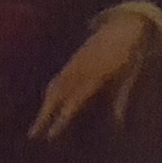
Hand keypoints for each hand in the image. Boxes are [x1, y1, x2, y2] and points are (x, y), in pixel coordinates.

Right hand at [29, 6, 159, 140]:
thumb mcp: (129, 77)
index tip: (51, 135)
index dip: (62, 119)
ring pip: (52, 89)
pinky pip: (55, 81)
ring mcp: (73, 65)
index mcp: (94, 75)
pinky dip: (48, 96)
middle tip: (32, 135)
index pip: (73, 102)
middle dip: (43, 116)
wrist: (122, 27)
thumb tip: (119, 124)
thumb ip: (121, 99)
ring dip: (43, 108)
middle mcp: (79, 71)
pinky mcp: (71, 62)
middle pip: (56, 97)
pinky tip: (45, 108)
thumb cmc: (129, 55)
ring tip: (35, 127)